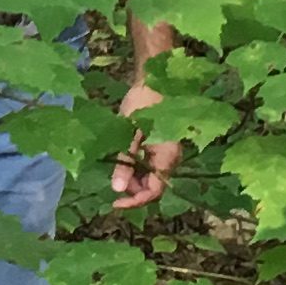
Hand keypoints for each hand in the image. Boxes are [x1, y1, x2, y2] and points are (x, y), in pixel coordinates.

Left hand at [111, 79, 181, 211]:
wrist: (153, 81)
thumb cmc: (142, 104)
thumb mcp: (128, 135)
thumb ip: (125, 163)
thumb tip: (118, 190)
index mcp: (167, 157)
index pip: (154, 191)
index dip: (135, 201)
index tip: (115, 203)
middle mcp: (172, 160)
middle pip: (153, 187)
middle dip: (133, 190)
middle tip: (113, 182)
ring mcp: (168, 154)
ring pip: (152, 178)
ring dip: (134, 179)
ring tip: (117, 169)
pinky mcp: (163, 148)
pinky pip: (151, 166)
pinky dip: (137, 168)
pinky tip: (124, 160)